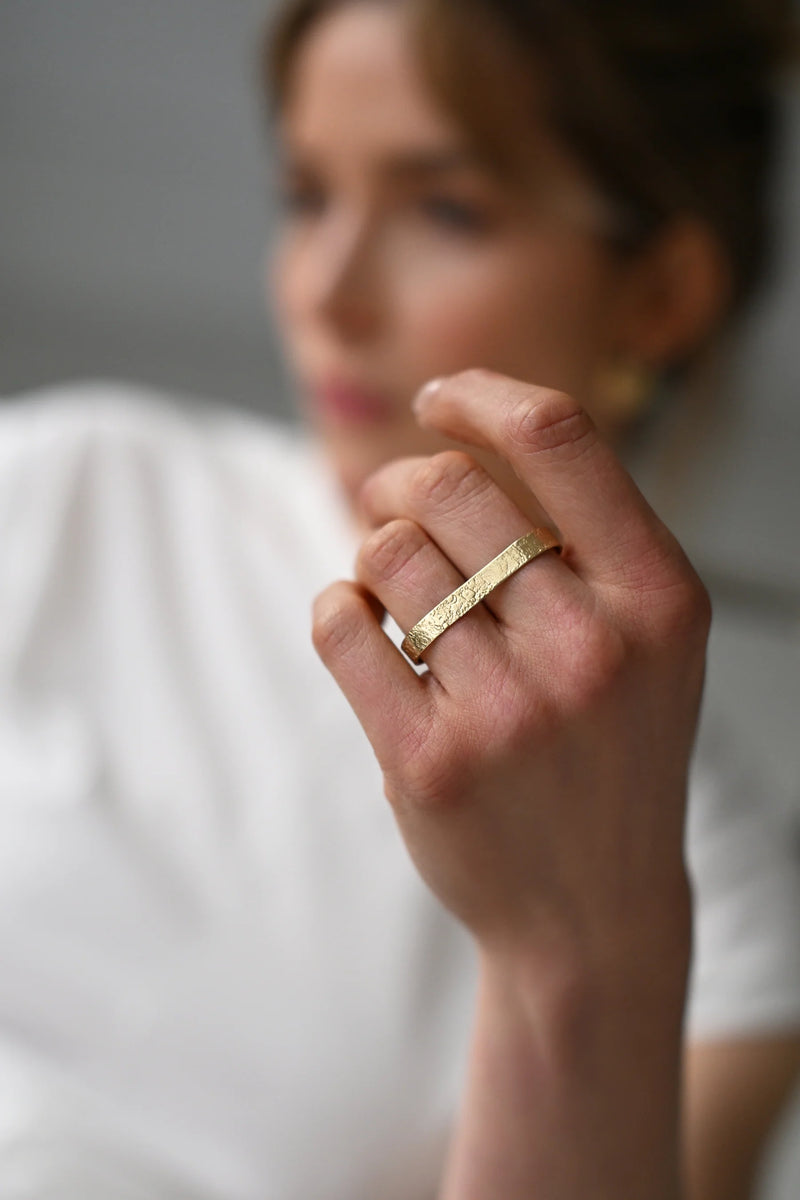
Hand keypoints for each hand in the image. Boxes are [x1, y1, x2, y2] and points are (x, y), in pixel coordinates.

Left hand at [313, 370, 707, 968]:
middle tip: (390, 507)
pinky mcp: (432, 763)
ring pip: (389, 554)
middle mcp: (594, 647)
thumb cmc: (610, 752)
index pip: (559, 436)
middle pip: (451, 488)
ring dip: (374, 556)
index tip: (438, 398)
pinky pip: (342, 624)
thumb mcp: (646, 640)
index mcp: (659, 598)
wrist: (592, 912)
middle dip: (400, 482)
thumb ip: (585, 540)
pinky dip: (338, 608)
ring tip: (396, 596)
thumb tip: (457, 437)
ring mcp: (512, 710)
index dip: (481, 395)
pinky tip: (364, 629)